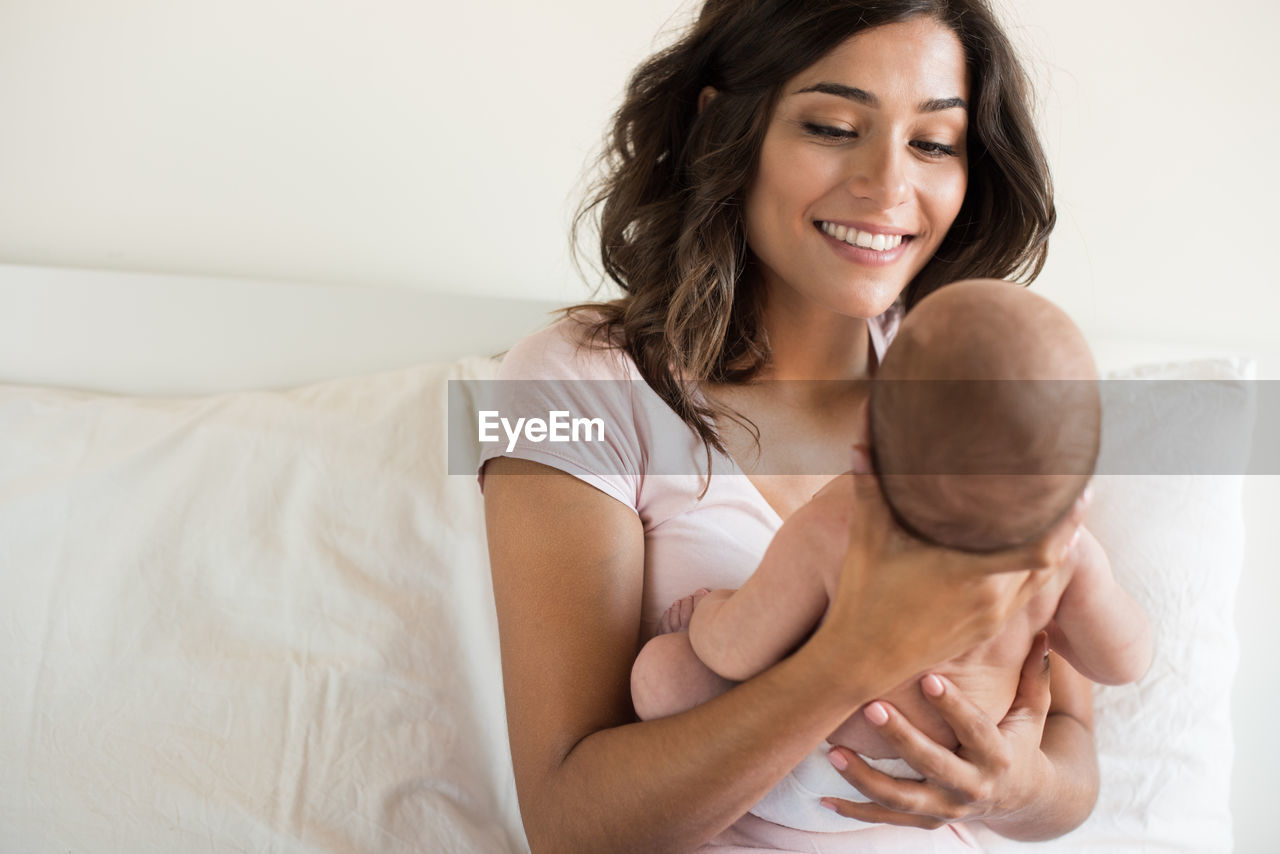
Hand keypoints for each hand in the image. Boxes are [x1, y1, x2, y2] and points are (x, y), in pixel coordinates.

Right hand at [814, 469, 1084, 694]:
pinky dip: (1034, 569)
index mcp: (968, 571)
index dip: (1066, 518)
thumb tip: (864, 426)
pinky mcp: (987, 628)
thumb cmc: (862, 597)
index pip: (1040, 546)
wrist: (862, 660)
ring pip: (1040, 577)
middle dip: (1065, 523)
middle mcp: (991, 596)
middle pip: (1049, 557)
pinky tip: (1031, 549)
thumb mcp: (867, 537)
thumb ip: (870, 481)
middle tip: (1079, 486)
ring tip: (1064, 513)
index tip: (1081, 485)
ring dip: (1053, 547)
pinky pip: (1024, 594)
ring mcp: (992, 615)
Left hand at [820, 633, 1054, 828]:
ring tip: (834, 752)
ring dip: (866, 778)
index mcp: (999, 757)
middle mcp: (973, 788)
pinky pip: (885, 819)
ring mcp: (947, 808)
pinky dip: (854, 811)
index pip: (975, 730)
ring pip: (903, 799)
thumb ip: (1034, 675)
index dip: (953, 706)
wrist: (1024, 800)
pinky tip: (825, 798)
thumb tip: (1045, 633)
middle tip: (871, 706)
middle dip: (901, 738)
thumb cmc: (1020, 741)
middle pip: (933, 764)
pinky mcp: (927, 820)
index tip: (927, 678)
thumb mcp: (1032, 713)